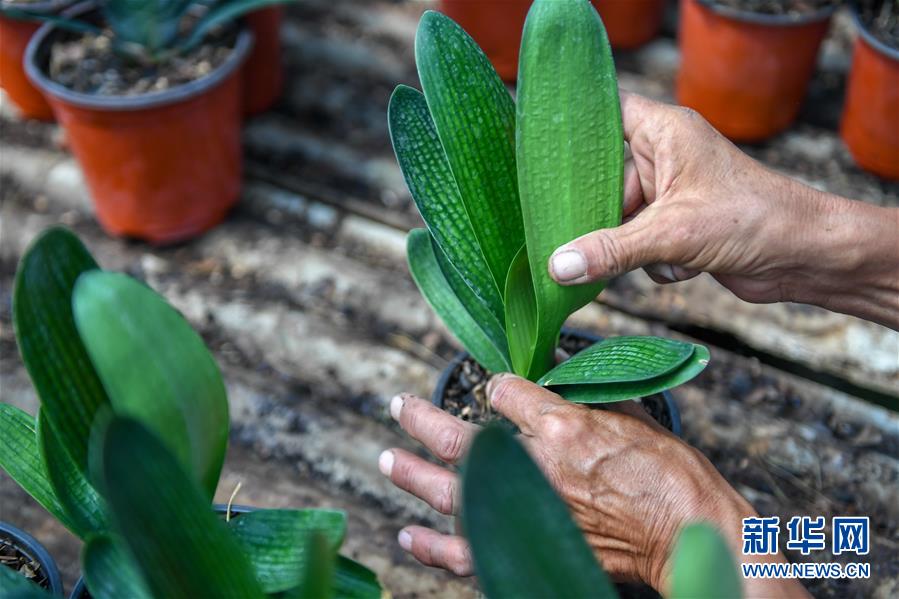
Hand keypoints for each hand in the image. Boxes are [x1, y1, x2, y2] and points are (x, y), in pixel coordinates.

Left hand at [379, 374, 753, 589]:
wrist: (688, 533)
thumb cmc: (668, 474)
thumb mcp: (629, 416)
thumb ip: (579, 403)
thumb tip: (548, 389)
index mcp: (560, 426)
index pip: (503, 393)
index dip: (495, 386)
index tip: (494, 388)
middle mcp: (533, 468)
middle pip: (457, 439)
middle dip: (422, 419)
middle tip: (400, 406)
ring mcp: (525, 511)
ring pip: (449, 493)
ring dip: (412, 475)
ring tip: (388, 460)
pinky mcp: (529, 547)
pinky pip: (467, 552)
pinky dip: (433, 547)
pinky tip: (409, 535)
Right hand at [547, 92, 898, 328]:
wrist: (805, 257)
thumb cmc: (753, 220)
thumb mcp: (672, 233)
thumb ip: (612, 249)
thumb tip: (557, 266)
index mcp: (664, 133)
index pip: (606, 114)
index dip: (574, 133)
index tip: (542, 160)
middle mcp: (665, 158)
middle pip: (605, 183)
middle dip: (604, 218)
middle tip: (582, 238)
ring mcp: (672, 193)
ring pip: (621, 222)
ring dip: (636, 249)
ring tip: (666, 254)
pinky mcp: (679, 226)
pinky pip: (641, 245)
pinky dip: (656, 263)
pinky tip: (685, 266)